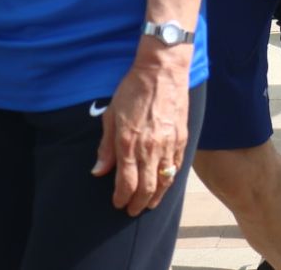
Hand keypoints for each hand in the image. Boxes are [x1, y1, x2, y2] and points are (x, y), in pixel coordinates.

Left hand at [92, 49, 191, 214]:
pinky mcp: (182, 138)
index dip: (121, 197)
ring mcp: (168, 144)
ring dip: (156, 197)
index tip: (117, 203)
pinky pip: (177, 166)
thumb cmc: (133, 89)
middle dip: (138, 204)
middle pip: (146, 188)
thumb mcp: (111, 115)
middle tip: (132, 211)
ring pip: (164, 181)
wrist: (162, 70)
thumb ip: (106, 147)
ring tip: (150, 204)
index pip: (126, 182)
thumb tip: (98, 171)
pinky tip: (165, 184)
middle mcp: (150, 148)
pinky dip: (170, 179)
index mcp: (129, 142)